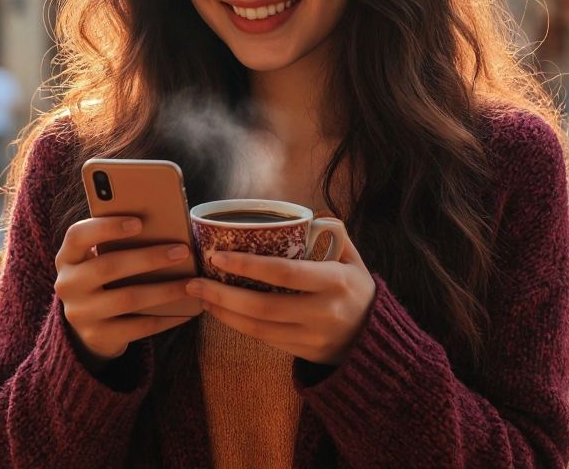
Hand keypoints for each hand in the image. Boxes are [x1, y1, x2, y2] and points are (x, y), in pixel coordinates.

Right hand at [54, 216, 194, 362]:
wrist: (88, 326)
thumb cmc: (104, 279)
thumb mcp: (100, 259)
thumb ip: (118, 243)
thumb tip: (164, 226)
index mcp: (68, 257)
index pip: (78, 235)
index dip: (107, 227)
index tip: (139, 222)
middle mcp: (68, 285)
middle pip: (108, 267)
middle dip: (149, 258)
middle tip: (182, 251)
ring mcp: (80, 313)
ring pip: (127, 299)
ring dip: (163, 290)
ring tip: (190, 283)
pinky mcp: (97, 336)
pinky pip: (137, 327)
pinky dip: (164, 319)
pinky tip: (186, 312)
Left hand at [185, 233, 375, 364]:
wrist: (373, 339)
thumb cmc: (355, 290)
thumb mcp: (353, 259)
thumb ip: (333, 235)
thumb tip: (306, 215)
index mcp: (335, 281)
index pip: (285, 273)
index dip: (249, 266)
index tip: (218, 256)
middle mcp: (322, 311)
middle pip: (264, 306)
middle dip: (223, 294)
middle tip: (195, 281)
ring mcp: (311, 335)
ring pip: (258, 327)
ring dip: (223, 312)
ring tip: (199, 295)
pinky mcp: (302, 352)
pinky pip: (263, 339)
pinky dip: (237, 325)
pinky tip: (219, 311)